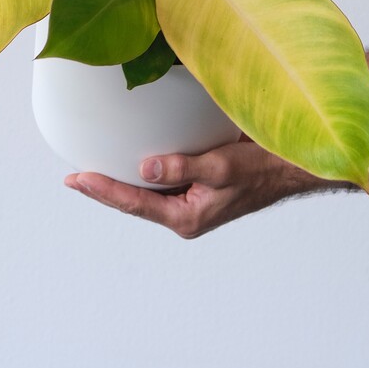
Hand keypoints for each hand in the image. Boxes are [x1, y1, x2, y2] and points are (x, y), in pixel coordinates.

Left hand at [64, 137, 332, 238]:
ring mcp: (191, 198)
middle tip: (73, 176)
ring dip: (124, 177)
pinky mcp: (198, 182)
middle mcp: (185, 211)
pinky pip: (165, 175)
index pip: (134, 203)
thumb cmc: (264, 168)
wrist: (295, 166)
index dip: (102, 190)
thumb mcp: (223, 167)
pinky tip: (134, 150)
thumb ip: (184, 167)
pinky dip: (147, 164)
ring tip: (93, 165)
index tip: (75, 179)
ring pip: (148, 189)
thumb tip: (143, 169)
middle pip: (135, 200)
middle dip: (106, 188)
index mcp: (187, 217)